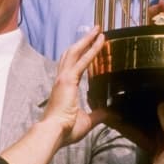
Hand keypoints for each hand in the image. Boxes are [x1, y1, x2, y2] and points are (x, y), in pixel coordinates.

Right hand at [40, 26, 107, 145]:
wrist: (54, 133)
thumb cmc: (66, 130)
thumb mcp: (87, 121)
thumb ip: (98, 115)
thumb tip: (109, 113)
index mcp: (64, 88)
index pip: (74, 66)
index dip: (82, 54)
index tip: (90, 46)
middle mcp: (62, 79)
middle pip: (72, 53)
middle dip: (84, 41)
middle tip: (96, 30)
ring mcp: (64, 78)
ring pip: (75, 52)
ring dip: (87, 39)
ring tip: (98, 29)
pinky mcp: (68, 80)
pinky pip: (83, 60)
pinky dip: (92, 49)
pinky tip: (100, 41)